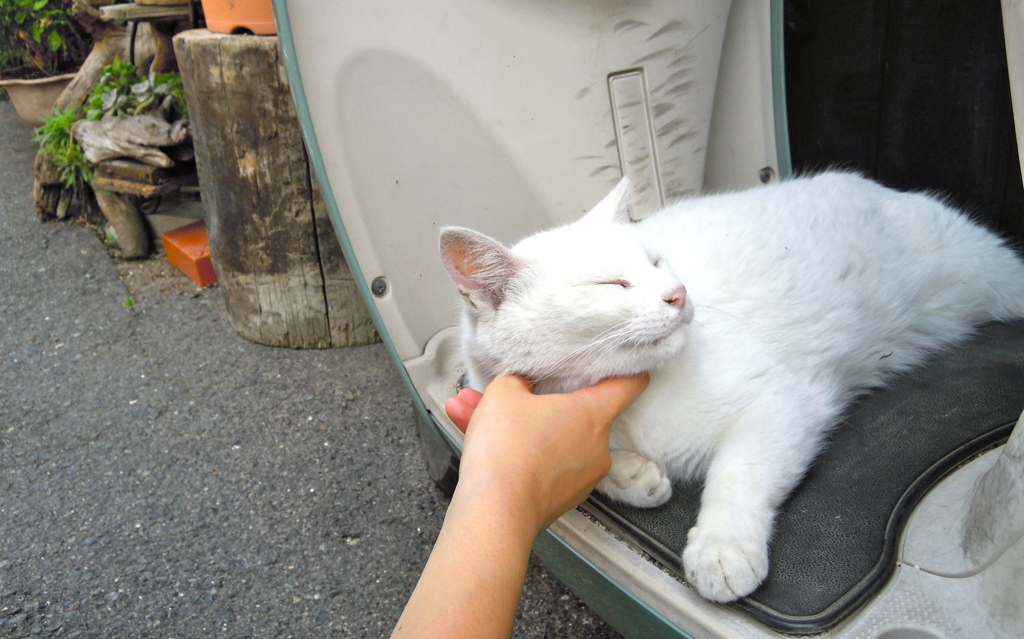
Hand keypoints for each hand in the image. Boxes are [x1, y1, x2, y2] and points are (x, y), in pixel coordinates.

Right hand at [445, 374, 648, 534]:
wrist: (494, 513)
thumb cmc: (507, 448)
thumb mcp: (503, 393)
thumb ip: (518, 381)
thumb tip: (522, 387)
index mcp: (593, 415)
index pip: (629, 385)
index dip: (626, 370)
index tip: (622, 363)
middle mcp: (597, 447)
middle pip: (577, 414)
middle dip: (538, 402)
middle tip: (510, 392)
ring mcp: (582, 477)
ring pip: (550, 439)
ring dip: (517, 428)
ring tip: (469, 413)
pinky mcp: (561, 499)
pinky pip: (541, 465)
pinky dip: (517, 455)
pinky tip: (477, 444)